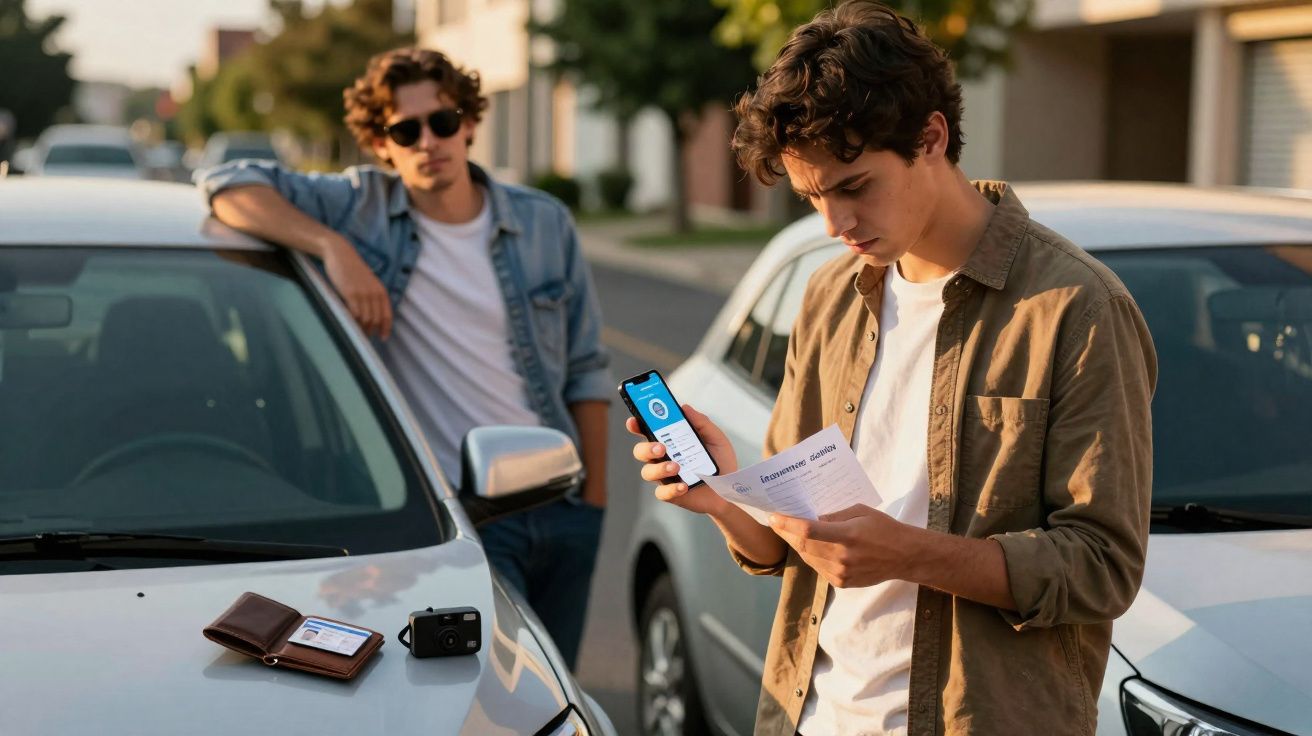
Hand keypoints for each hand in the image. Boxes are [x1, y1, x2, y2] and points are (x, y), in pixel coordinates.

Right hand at [322, 237, 392, 338]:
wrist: (340, 254)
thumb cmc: (352, 269)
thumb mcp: (368, 282)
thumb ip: (372, 296)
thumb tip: (372, 315)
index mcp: (381, 291)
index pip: (387, 314)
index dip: (386, 328)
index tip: (383, 338)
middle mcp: (375, 293)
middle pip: (376, 319)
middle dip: (372, 331)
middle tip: (365, 338)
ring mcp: (363, 294)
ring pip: (366, 319)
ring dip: (362, 328)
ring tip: (357, 333)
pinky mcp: (351, 294)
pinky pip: (355, 314)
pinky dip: (353, 322)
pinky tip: (350, 325)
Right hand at [626, 404, 737, 515]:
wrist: (730, 489)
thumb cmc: (721, 462)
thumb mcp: (716, 439)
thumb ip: (702, 423)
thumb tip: (684, 407)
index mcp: (670, 441)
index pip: (648, 430)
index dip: (637, 425)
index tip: (634, 421)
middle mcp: (663, 458)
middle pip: (641, 451)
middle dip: (646, 448)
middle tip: (661, 447)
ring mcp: (665, 476)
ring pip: (647, 472)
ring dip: (659, 468)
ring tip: (676, 467)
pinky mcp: (671, 494)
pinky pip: (662, 492)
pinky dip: (671, 489)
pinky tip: (684, 486)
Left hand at [768, 504, 913, 587]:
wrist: (904, 556)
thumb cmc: (884, 528)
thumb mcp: (860, 512)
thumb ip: (834, 516)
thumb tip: (810, 517)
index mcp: (848, 536)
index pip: (808, 530)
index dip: (787, 524)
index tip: (773, 516)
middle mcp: (842, 557)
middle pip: (803, 545)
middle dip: (785, 533)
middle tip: (775, 522)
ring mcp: (841, 573)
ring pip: (808, 558)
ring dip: (795, 545)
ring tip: (787, 532)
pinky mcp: (842, 583)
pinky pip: (818, 568)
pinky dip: (810, 556)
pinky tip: (808, 546)